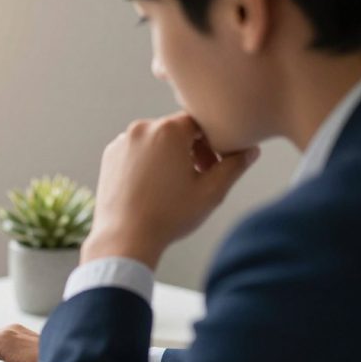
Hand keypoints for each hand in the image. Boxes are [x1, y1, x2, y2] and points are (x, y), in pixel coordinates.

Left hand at [82, 112, 259, 268]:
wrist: (124, 237)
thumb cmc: (168, 216)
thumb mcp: (211, 191)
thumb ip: (234, 166)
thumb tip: (251, 150)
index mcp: (169, 130)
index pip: (200, 124)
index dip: (212, 143)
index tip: (213, 166)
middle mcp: (142, 128)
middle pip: (176, 130)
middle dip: (191, 149)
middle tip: (197, 177)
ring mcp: (122, 142)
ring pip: (155, 140)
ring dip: (169, 155)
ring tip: (174, 184)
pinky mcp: (109, 156)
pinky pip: (136, 150)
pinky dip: (147, 162)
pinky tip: (152, 187)